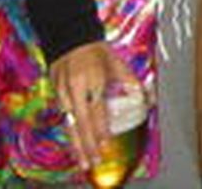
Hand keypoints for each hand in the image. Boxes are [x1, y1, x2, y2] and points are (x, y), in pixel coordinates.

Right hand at [49, 41, 139, 167]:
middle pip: (81, 124)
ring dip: (76, 144)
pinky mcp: (55, 94)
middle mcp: (76, 90)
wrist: (70, 38)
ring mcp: (63, 93)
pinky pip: (63, 118)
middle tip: (92, 163)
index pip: (96, 112)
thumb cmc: (97, 51)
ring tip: (82, 161)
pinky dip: (70, 133)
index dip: (100, 130)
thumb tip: (146, 96)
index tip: (105, 145)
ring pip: (69, 125)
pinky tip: (74, 145)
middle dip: (87, 146)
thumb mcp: (117, 64)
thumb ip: (130, 81)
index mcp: (93, 82)